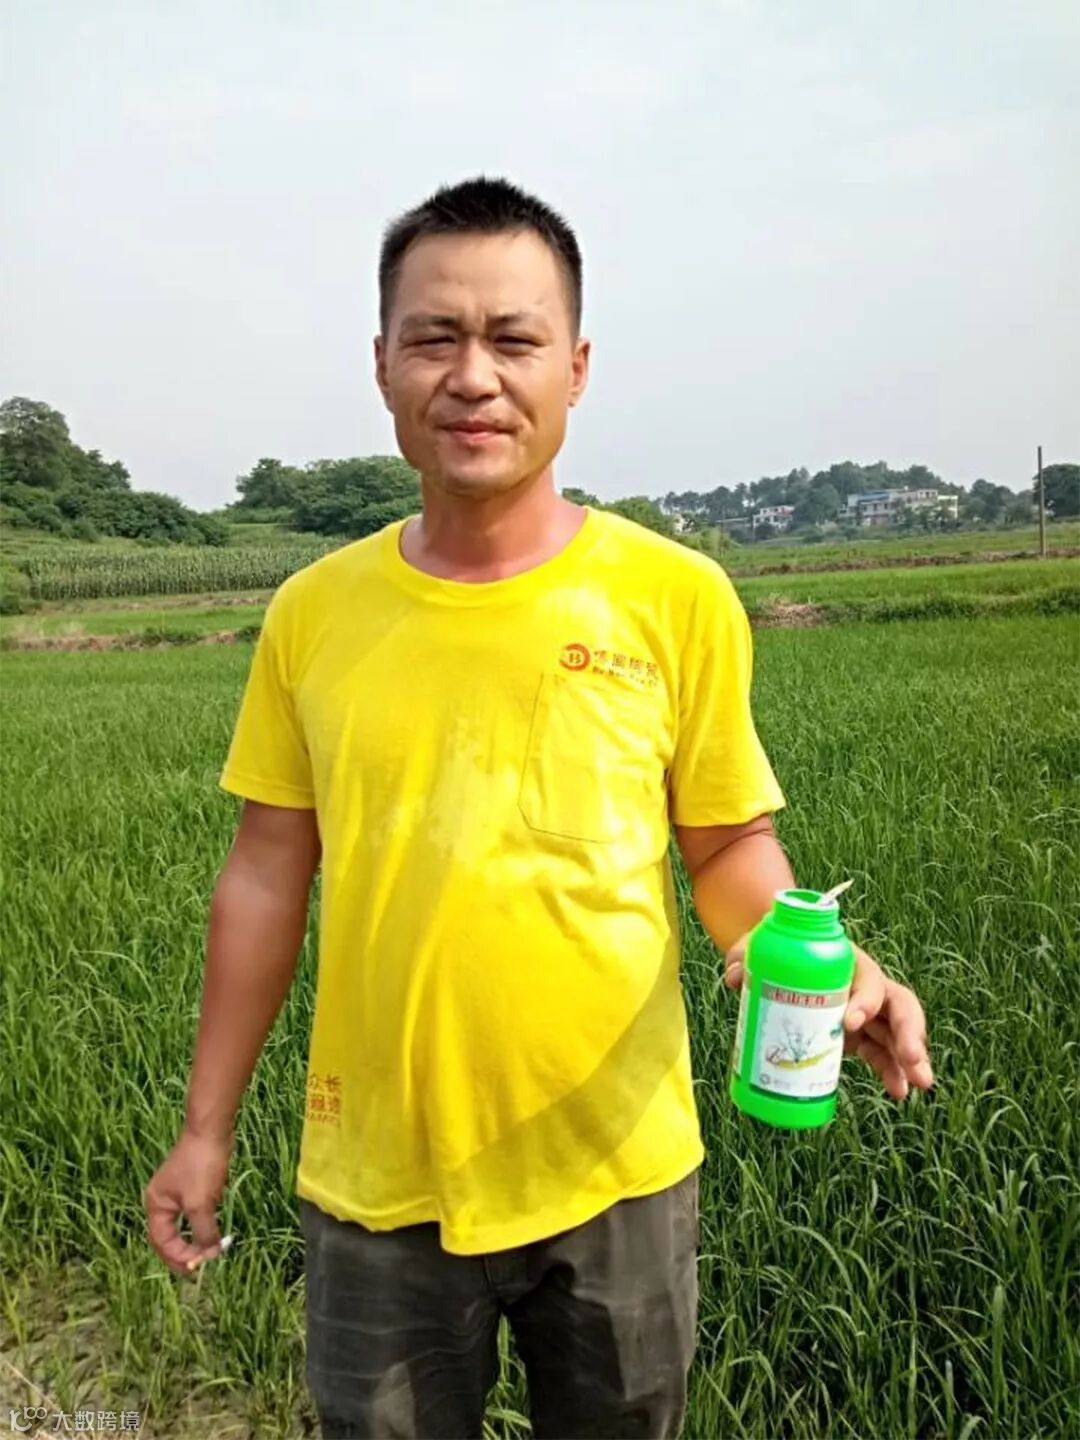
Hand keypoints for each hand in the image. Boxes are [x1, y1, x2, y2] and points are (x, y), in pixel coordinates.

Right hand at [144, 1129, 232, 1275]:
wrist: (211, 1131)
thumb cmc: (201, 1165)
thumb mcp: (201, 1204)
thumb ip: (203, 1232)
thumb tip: (209, 1254)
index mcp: (156, 1205)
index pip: (162, 1242)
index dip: (178, 1257)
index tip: (197, 1268)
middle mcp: (161, 1201)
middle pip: (167, 1237)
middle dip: (182, 1253)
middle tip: (200, 1268)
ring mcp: (176, 1193)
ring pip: (181, 1226)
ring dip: (192, 1240)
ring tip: (206, 1254)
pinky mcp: (191, 1185)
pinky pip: (192, 1214)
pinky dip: (200, 1225)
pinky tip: (212, 1231)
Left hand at [724, 936, 933, 1099]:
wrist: (776, 960)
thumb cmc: (770, 950)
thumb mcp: (754, 948)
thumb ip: (743, 958)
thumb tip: (735, 979)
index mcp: (846, 961)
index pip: (868, 978)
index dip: (865, 1000)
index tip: (850, 1022)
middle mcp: (863, 985)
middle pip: (898, 1005)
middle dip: (908, 1032)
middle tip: (911, 1058)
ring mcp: (865, 1011)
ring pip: (897, 1031)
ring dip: (909, 1058)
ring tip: (916, 1085)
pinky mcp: (859, 1034)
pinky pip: (882, 1053)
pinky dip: (891, 1071)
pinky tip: (898, 1092)